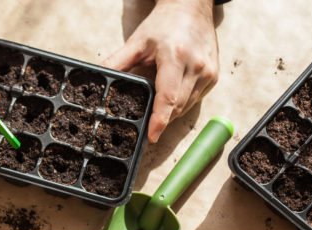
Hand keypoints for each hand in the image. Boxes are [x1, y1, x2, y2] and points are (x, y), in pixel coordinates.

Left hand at [103, 0, 217, 142]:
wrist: (191, 8)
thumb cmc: (164, 24)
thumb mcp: (136, 43)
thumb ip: (116, 62)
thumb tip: (98, 78)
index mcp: (175, 57)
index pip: (169, 96)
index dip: (159, 119)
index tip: (152, 135)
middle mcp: (196, 66)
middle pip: (178, 106)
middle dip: (162, 119)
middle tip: (147, 129)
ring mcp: (208, 72)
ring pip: (188, 106)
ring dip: (171, 113)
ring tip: (156, 115)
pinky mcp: (213, 76)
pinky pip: (195, 99)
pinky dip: (182, 104)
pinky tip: (170, 100)